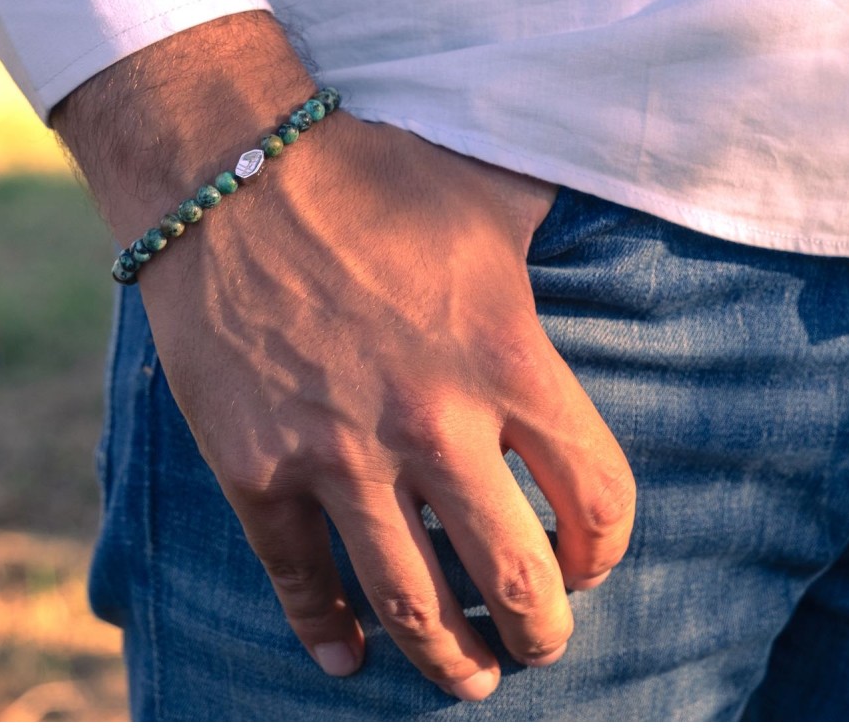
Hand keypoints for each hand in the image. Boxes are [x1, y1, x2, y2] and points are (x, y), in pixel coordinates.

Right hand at [54, 14, 634, 701]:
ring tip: (469, 678)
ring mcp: (337, 453)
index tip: (591, 559)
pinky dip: (325, 630)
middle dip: (541, 630)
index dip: (606, 544)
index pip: (596, 493)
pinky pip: (298, 578)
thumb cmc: (366, 174)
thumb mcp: (487, 193)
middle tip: (540, 642)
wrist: (228, 172)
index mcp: (504, 358)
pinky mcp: (257, 466)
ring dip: (450, 658)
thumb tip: (620, 200)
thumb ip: (554, 229)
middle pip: (515, 577)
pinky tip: (346, 657)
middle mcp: (430, 421)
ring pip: (412, 600)